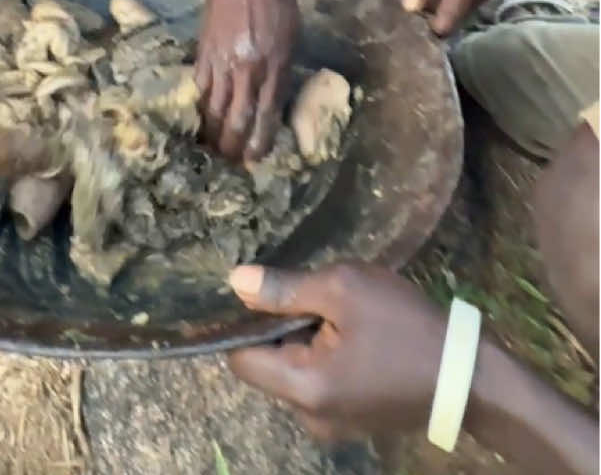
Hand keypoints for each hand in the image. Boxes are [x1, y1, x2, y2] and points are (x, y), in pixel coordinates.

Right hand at [198, 0, 297, 160]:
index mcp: (273, 66)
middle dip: (231, 147)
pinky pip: (199, 86)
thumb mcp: (292, 36)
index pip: (265, 116)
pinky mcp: (204, 49)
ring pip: (212, 108)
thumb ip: (282, 70)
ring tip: (211, 150)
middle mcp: (246, 69)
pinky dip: (198, 106)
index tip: (253, 161)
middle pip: (234, 120)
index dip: (258, 143)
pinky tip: (198, 119)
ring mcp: (221, 60)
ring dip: (211, 133)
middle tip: (229, 163)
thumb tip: (273, 98)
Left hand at [227, 263, 447, 441]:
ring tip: (346, 316)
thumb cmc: (404, 326)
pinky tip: (359, 337)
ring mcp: (332, 424)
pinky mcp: (352, 420)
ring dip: (309, 339)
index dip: (246, 321)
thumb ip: (285, 288)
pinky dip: (328, 356)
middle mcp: (309, 417)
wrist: (468, 374)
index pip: (240, 357)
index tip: (271, 293)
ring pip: (296, 370)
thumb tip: (236, 281)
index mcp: (303, 388)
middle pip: (268, 363)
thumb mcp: (343, 289)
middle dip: (286, 327)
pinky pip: (320, 383)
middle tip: (323, 300)